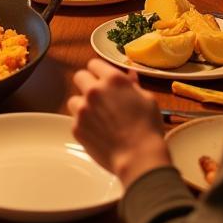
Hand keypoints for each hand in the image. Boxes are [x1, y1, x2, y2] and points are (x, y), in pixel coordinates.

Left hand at [67, 59, 169, 186]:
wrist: (138, 158)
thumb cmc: (147, 129)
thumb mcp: (147, 100)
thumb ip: (133, 85)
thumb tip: (129, 75)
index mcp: (113, 80)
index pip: (94, 64)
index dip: (98, 71)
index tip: (101, 78)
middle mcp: (94, 90)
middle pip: (80, 76)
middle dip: (87, 83)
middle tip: (98, 96)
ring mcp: (83, 109)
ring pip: (74, 99)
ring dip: (83, 104)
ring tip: (97, 117)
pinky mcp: (76, 126)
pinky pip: (75, 119)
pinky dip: (83, 123)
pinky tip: (97, 131)